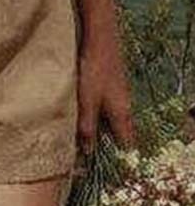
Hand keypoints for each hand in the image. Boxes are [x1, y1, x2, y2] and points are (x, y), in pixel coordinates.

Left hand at [77, 12, 136, 155]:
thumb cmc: (93, 70)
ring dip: (99, 127)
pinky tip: (80, 111)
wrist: (99, 37)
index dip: (116, 158)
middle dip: (106, 144)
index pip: (127, 144)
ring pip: (111, 118)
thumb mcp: (86, 101)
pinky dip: (95, 113)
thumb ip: (87, 127)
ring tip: (79, 135)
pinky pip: (105, 105)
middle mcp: (124, 106)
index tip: (101, 167)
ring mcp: (118, 94)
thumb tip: (89, 152)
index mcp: (122, 114)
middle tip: (86, 154)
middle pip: (119, 132)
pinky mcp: (110, 83)